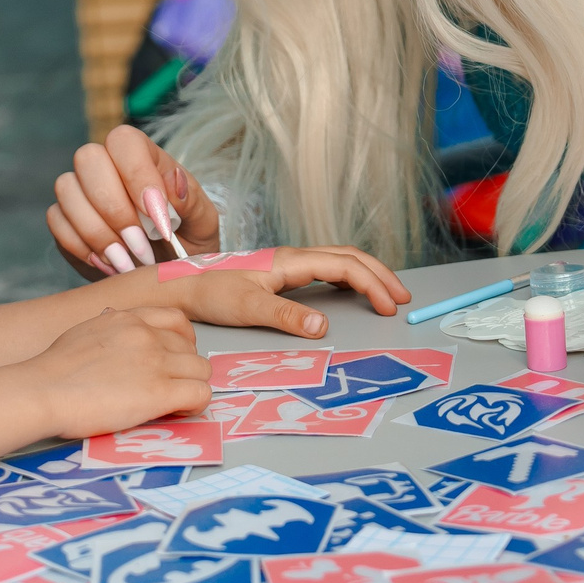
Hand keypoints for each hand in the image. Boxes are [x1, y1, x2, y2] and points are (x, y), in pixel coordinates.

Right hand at [18, 306, 211, 438]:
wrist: (41, 391)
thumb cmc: (52, 370)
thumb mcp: (84, 332)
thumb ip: (108, 327)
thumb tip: (113, 323)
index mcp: (128, 319)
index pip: (177, 320)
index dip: (181, 342)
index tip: (171, 360)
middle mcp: (146, 335)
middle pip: (192, 349)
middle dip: (184, 369)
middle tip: (169, 387)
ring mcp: (155, 362)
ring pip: (202, 370)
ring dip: (192, 386)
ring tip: (174, 403)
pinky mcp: (158, 392)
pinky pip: (201, 394)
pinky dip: (195, 405)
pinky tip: (177, 412)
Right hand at [47, 126, 217, 277]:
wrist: (165, 274)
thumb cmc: (187, 241)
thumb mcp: (203, 224)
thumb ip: (191, 201)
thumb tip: (174, 181)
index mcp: (144, 156)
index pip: (125, 141)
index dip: (137, 176)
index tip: (158, 220)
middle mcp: (107, 165)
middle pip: (88, 159)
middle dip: (115, 209)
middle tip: (142, 246)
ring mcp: (82, 191)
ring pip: (67, 190)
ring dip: (98, 233)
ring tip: (128, 263)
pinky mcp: (64, 220)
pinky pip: (57, 222)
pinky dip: (82, 248)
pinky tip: (110, 265)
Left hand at [171, 248, 411, 335]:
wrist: (181, 286)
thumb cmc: (209, 294)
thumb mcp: (247, 308)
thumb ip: (285, 316)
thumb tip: (323, 326)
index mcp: (289, 262)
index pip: (344, 265)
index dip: (372, 283)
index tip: (389, 306)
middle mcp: (292, 257)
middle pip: (349, 257)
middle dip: (380, 275)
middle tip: (403, 299)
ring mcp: (288, 263)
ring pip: (339, 259)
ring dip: (367, 273)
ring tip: (388, 294)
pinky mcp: (281, 272)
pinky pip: (326, 267)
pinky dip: (349, 276)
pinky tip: (353, 289)